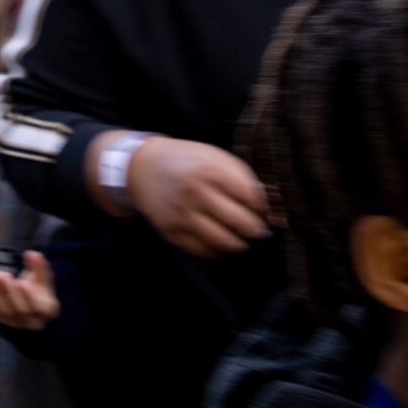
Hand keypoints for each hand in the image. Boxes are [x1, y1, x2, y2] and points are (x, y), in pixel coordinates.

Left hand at [0, 250, 60, 330]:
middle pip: (20, 309)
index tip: (22, 283)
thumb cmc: (39, 292)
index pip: (39, 307)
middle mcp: (32, 320)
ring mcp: (16, 323)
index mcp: (46, 310)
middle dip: (9, 291)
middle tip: (0, 275)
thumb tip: (32, 254)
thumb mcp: (43, 280)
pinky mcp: (3, 322)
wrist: (32, 311)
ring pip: (5, 311)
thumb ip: (38, 267)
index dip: (30, 297)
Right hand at [123, 136, 270, 256]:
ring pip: (223, 241)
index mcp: (210, 170)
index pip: (250, 197)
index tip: (265, 211)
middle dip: (256, 229)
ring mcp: (181, 214)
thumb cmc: (185, 161)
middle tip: (260, 230)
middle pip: (240, 222)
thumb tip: (264, 207)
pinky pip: (201, 250)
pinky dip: (217, 251)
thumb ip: (240, 177)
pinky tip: (222, 244)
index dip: (263, 207)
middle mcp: (195, 192)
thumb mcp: (214, 156)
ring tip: (244, 240)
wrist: (142, 167)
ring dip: (240, 244)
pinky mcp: (170, 230)